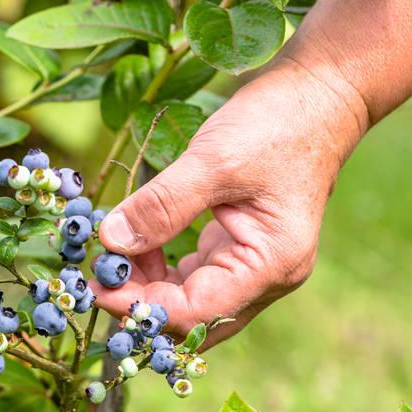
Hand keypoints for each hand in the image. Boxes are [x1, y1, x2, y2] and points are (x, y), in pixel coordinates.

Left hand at [92, 54, 369, 346]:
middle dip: (141, 303)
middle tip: (90, 278)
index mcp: (271, 265)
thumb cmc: (277, 124)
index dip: (141, 306)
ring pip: (190, 298)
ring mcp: (255, 263)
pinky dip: (160, 266)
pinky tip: (134, 244)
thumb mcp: (212, 162)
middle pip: (194, 317)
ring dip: (147, 285)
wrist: (320, 94)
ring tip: (107, 258)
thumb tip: (111, 241)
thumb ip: (162, 206)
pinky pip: (194, 274)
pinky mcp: (240, 246)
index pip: (196, 313)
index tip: (94, 287)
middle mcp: (267, 276)